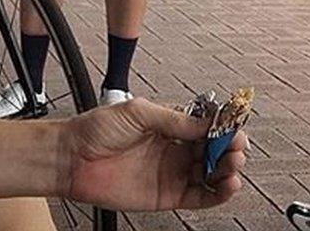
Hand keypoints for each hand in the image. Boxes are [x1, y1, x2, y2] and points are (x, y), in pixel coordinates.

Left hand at [59, 99, 247, 211]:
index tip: (235, 127)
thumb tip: (204, 123)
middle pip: (212, 150)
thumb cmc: (97, 129)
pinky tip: (226, 186)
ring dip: (227, 171)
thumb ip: (173, 119)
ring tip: (233, 166)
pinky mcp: (167, 196)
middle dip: (229, 149)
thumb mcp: (137, 112)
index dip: (222, 127)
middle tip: (236, 148)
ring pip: (210, 174)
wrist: (73, 157)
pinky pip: (199, 198)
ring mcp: (171, 172)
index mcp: (168, 124)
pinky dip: (216, 194)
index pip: (204, 126)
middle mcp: (173, 148)